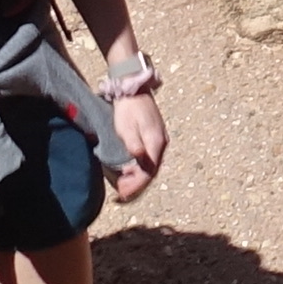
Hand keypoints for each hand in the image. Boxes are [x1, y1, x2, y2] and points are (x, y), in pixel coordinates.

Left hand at [107, 76, 168, 198]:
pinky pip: (150, 159)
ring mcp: (160, 140)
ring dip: (138, 178)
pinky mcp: (155, 138)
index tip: (123, 194)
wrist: (133, 89)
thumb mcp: (126, 127)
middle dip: (137, 186)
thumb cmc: (128, 108)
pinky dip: (141, 169)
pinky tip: (130, 171)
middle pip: (152, 172)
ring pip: (151, 166)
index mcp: (155, 142)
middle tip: (121, 195)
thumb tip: (140, 159)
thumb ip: (134, 144)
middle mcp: (161, 143)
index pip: (149, 171)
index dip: (136, 186)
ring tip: (123, 186)